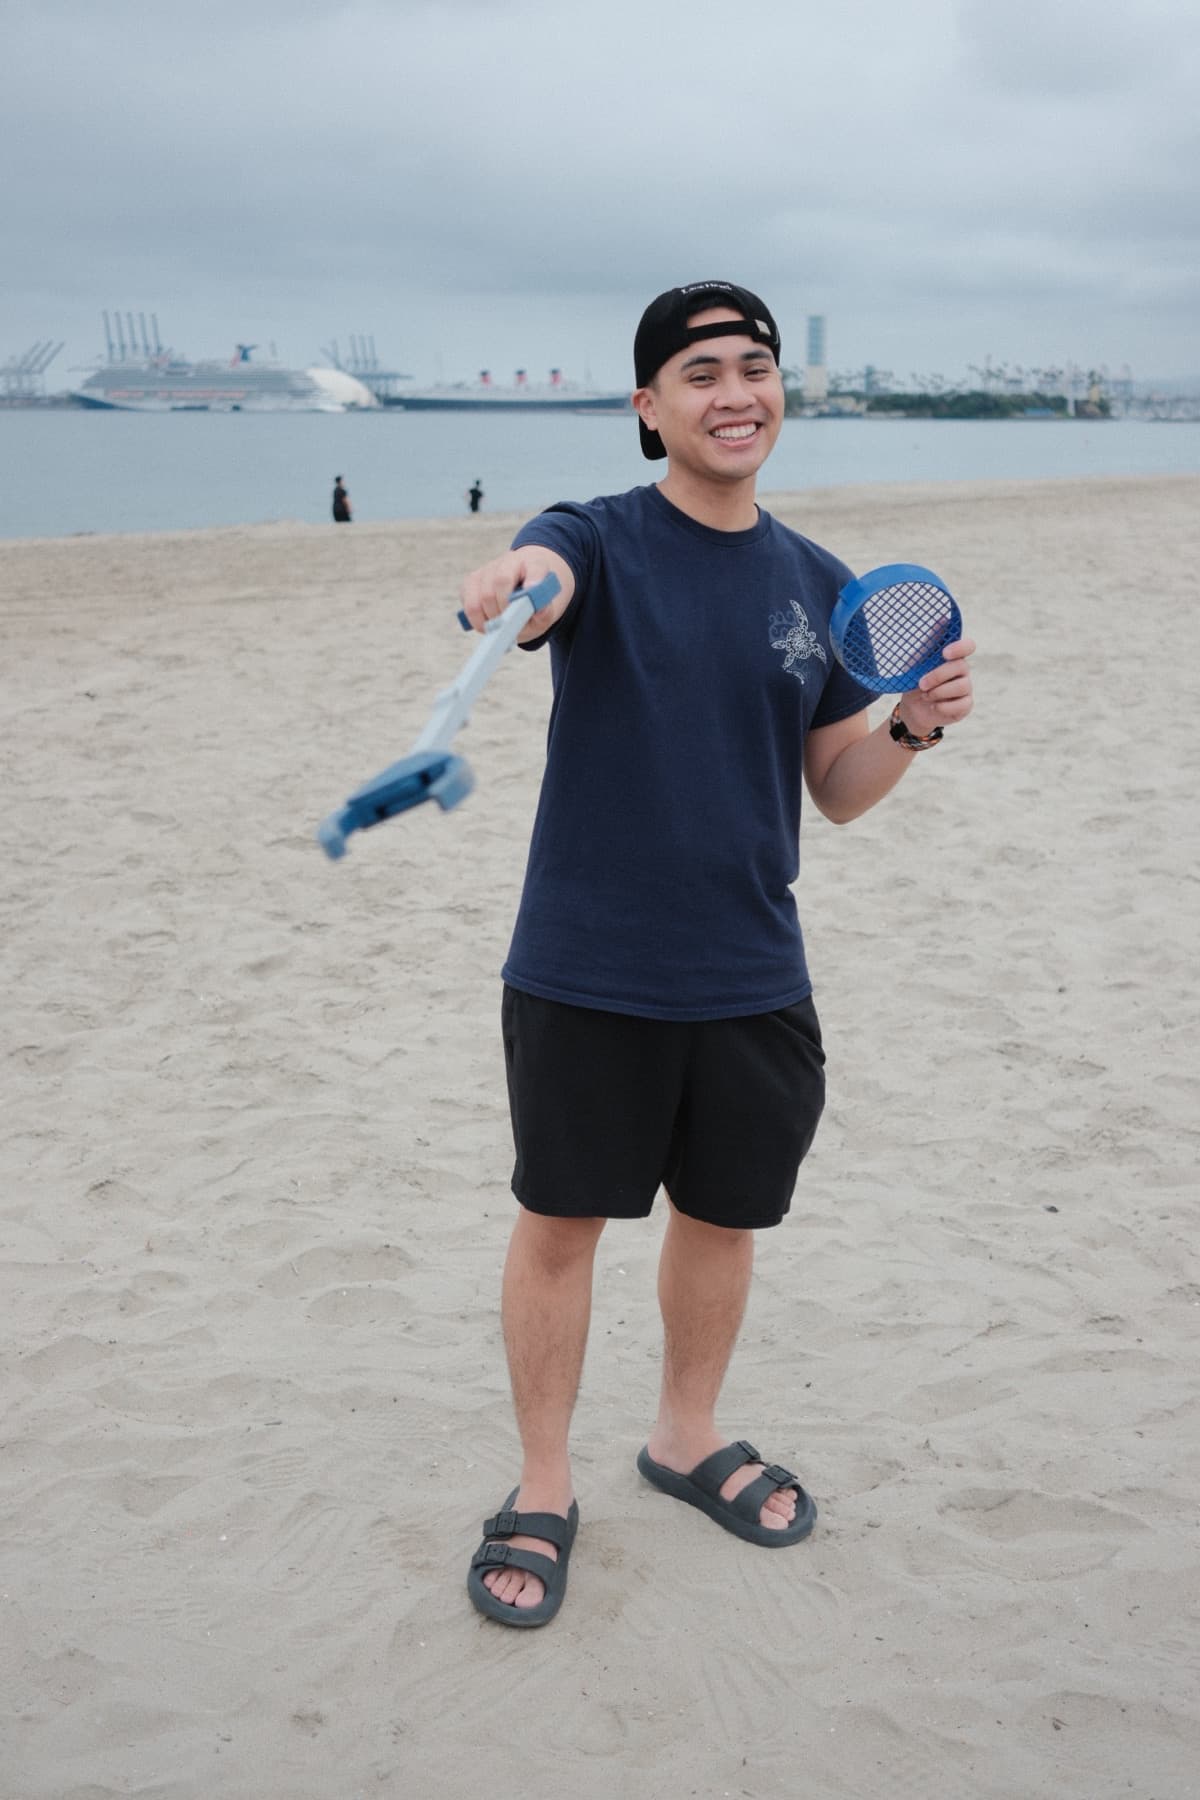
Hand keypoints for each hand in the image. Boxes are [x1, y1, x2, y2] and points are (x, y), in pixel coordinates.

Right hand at [459, 547, 573, 637]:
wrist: (524, 589)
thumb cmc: (536, 602)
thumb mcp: (547, 611)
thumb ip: (545, 613)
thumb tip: (539, 612)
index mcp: (535, 564)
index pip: (535, 568)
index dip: (534, 580)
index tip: (532, 591)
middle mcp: (510, 560)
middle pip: (500, 583)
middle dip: (504, 610)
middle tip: (510, 624)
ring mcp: (488, 568)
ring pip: (481, 595)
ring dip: (489, 618)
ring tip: (499, 627)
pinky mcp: (471, 580)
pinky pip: (468, 602)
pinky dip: (476, 619)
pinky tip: (488, 622)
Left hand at [896, 637, 974, 736]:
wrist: (912, 708)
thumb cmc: (916, 680)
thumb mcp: (918, 660)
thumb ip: (930, 642)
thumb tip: (943, 618)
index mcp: (953, 657)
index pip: (968, 646)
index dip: (960, 648)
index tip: (945, 653)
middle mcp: (963, 671)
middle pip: (961, 667)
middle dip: (938, 676)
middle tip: (921, 684)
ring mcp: (966, 688)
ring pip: (961, 686)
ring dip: (938, 692)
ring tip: (925, 695)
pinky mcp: (965, 705)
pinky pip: (960, 705)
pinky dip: (942, 707)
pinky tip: (933, 706)